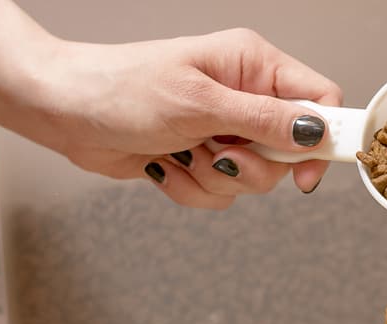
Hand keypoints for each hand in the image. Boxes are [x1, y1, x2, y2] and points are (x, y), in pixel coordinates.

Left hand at [37, 29, 342, 207]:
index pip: (319, 99)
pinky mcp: (203, 159)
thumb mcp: (199, 103)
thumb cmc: (121, 89)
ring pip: (254, 179)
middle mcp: (245, 97)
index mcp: (253, 66)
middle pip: (290, 152)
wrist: (64, 112)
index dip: (322, 139)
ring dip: (214, 179)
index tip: (304, 174)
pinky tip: (164, 166)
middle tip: (217, 154)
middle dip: (252, 166)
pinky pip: (222, 194)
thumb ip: (263, 120)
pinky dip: (192, 189)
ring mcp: (225, 130)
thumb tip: (316, 131)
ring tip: (180, 153)